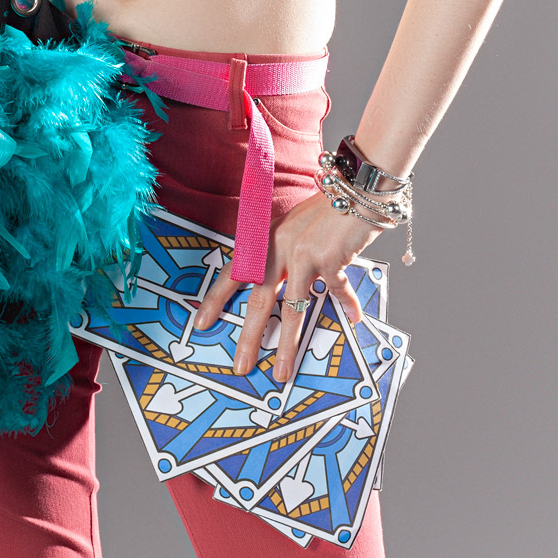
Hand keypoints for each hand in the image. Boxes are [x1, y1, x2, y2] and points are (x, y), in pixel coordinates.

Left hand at [192, 190, 381, 383]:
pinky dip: (347, 304)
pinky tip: (353, 317)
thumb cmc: (327, 208)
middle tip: (241, 365)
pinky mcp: (330, 260)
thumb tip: (283, 286)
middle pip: (259, 299)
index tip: (201, 323)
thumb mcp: (295, 226)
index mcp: (266, 238)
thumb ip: (285, 253)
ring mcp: (304, 254)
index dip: (217, 298)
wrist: (356, 187)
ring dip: (288, 344)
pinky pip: (336, 292)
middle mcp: (280, 247)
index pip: (235, 272)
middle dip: (249, 336)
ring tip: (283, 370)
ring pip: (293, 308)